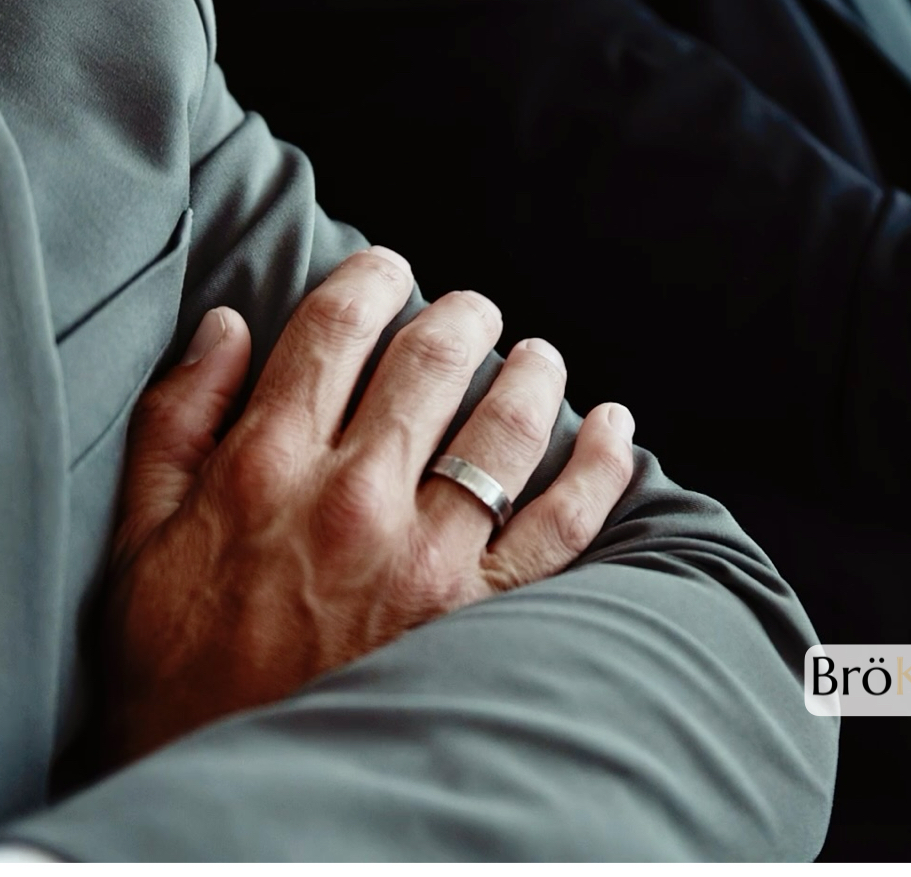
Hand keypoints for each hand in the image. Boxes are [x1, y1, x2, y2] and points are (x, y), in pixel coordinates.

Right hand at [102, 247, 634, 765]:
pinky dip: (604, 466)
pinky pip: (567, 523)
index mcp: (266, 468)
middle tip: (475, 312)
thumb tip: (225, 326)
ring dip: (535, 374)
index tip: (391, 270)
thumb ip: (178, 421)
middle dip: (462, 318)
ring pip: (508, 430)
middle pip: (432, 364)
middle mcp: (355, 499)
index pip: (335, 332)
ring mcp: (427, 559)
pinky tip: (616, 427)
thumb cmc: (179, 665)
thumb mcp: (138, 539)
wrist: (233, 796)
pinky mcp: (482, 616)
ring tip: (540, 356)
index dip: (371, 281)